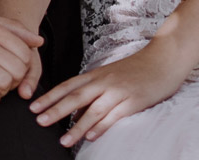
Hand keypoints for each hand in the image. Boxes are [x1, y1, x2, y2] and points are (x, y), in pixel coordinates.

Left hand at [30, 43, 189, 145]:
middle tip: (39, 120)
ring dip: (76, 126)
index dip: (51, 96)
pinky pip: (114, 115)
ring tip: (63, 140)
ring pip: (93, 110)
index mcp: (97, 74)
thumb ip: (93, 94)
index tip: (33, 107)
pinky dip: (101, 126)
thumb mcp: (111, 77)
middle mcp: (104, 81)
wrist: (164, 59)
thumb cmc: (137, 69)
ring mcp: (118, 91)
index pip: (69, 85)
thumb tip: (75, 116)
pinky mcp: (133, 101)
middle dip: (56, 109)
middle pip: (76, 96)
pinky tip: (91, 137)